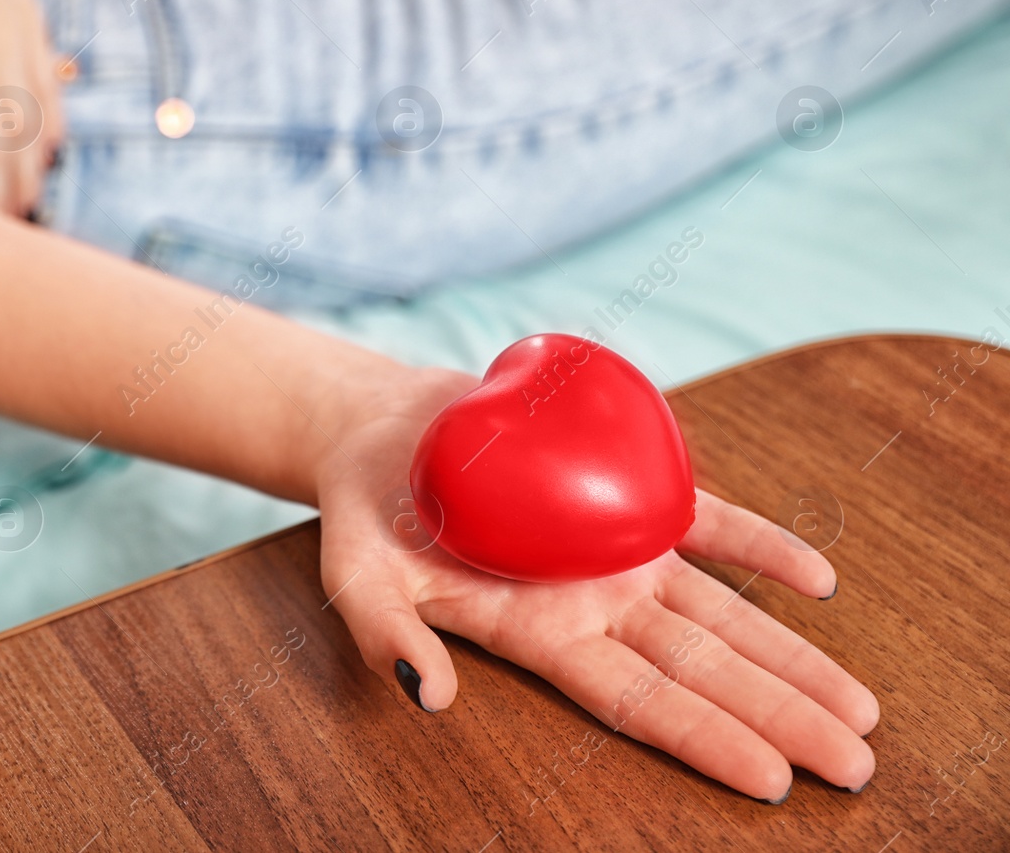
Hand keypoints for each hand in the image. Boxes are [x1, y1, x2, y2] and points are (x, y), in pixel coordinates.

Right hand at [314, 369, 879, 801]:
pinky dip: (762, 548)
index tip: (771, 780)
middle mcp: (592, 603)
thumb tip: (425, 694)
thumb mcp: (356, 574)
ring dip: (789, 656)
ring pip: (719, 612)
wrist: (384, 434)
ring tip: (858, 707)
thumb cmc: (366, 512)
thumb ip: (384, 632)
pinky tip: (819, 581)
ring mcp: (614, 551)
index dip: (703, 736)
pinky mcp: (622, 488)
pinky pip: (707, 522)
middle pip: (700, 668)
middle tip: (855, 767)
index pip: (635, 699)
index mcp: (537, 634)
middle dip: (778, 715)